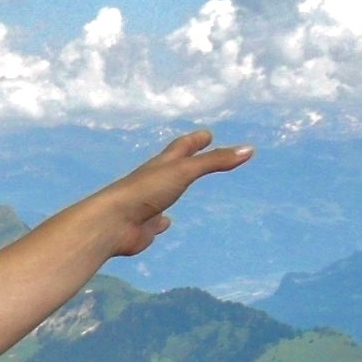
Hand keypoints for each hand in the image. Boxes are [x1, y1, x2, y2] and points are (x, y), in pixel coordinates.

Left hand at [85, 129, 252, 257]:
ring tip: (178, 188)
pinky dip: (161, 222)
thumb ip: (214, 161)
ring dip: (171, 190)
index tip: (206, 134)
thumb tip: (249, 149)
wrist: (112, 223)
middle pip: (171, 167)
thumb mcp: (184, 171)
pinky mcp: (142, 227)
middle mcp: (152, 183)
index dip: (195, 140)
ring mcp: (146, 205)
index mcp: (161, 166)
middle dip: (185, 159)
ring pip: (162, 194)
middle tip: (198, 152)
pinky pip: (155, 223)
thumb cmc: (146, 191)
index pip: (180, 147)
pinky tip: (164, 223)